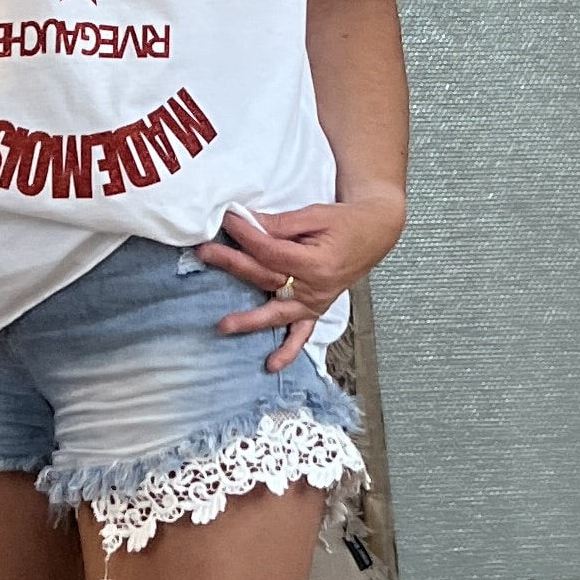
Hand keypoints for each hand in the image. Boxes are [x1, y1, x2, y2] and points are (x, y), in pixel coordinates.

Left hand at [199, 190, 407, 369]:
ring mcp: (317, 302)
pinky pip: (302, 333)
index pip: (271, 251)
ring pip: (278, 312)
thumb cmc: (346, 222)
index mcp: (317, 263)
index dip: (246, 235)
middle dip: (233, 265)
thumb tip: (247, 223)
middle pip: (267, 279)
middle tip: (205, 253)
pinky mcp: (317, 308)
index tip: (226, 222)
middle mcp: (317, 288)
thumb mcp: (315, 215)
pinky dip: (289, 350)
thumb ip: (281, 225)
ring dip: (251, 320)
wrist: (375, 232)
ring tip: (223, 326)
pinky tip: (272, 364)